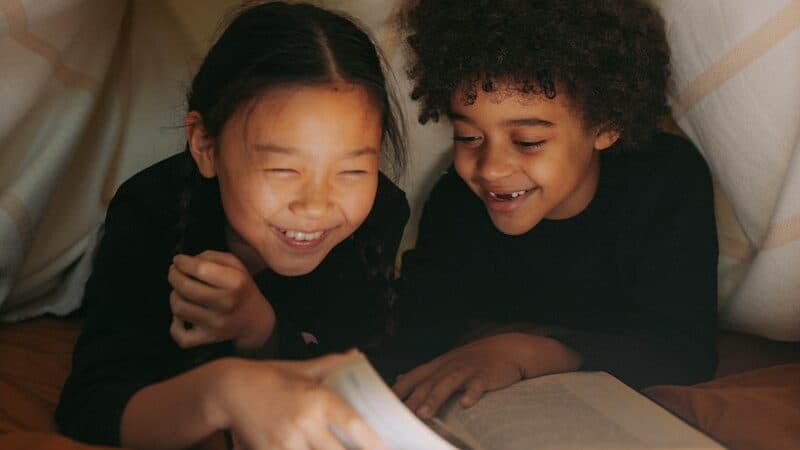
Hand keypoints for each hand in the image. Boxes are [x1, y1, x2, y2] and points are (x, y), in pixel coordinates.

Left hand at [168, 250, 275, 350]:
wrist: (255, 320)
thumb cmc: (241, 288)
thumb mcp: (236, 265)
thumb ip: (211, 257)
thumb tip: (185, 262)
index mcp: (235, 282)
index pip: (200, 268)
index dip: (182, 262)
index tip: (178, 260)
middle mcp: (226, 303)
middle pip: (185, 288)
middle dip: (174, 276)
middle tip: (174, 272)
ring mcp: (216, 323)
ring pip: (179, 308)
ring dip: (174, 296)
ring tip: (180, 292)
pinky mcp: (208, 338)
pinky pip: (180, 335)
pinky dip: (175, 324)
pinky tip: (182, 316)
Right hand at [212, 352, 388, 449]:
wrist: (228, 390)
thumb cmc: (268, 378)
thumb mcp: (301, 369)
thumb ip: (331, 365)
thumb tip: (357, 356)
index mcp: (317, 399)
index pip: (352, 424)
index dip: (372, 440)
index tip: (384, 447)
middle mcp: (304, 423)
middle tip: (361, 449)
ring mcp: (286, 443)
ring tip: (332, 447)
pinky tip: (310, 449)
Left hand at [392, 333, 581, 417]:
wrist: (508, 349)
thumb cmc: (475, 360)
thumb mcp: (448, 363)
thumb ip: (426, 374)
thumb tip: (401, 381)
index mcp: (439, 365)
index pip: (413, 376)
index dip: (399, 389)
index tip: (384, 403)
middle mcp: (450, 366)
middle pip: (428, 383)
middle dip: (413, 399)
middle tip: (401, 415)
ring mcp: (468, 370)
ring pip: (448, 383)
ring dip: (435, 398)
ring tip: (424, 413)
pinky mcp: (486, 375)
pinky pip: (478, 385)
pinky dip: (472, 394)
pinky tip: (466, 404)